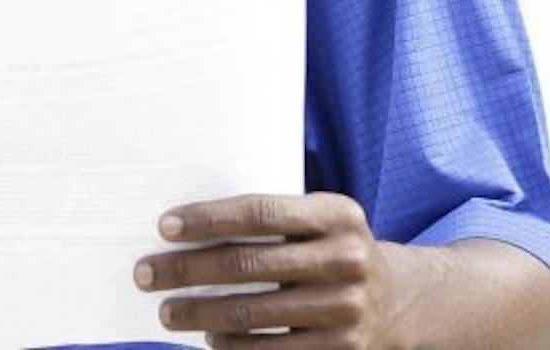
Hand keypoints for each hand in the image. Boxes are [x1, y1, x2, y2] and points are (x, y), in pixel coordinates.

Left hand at [135, 191, 400, 347]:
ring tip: (168, 311)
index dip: (208, 218)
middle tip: (146, 273)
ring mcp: (345, 309)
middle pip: (247, 264)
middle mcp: (346, 258)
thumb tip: (191, 230)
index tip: (164, 226)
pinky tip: (211, 339)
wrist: (403, 302)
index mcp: (338, 215)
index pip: (261, 212)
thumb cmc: (338, 252)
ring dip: (199, 314)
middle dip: (186, 269)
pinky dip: (231, 346)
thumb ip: (278, 221)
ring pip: (250, 314)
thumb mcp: (325, 223)